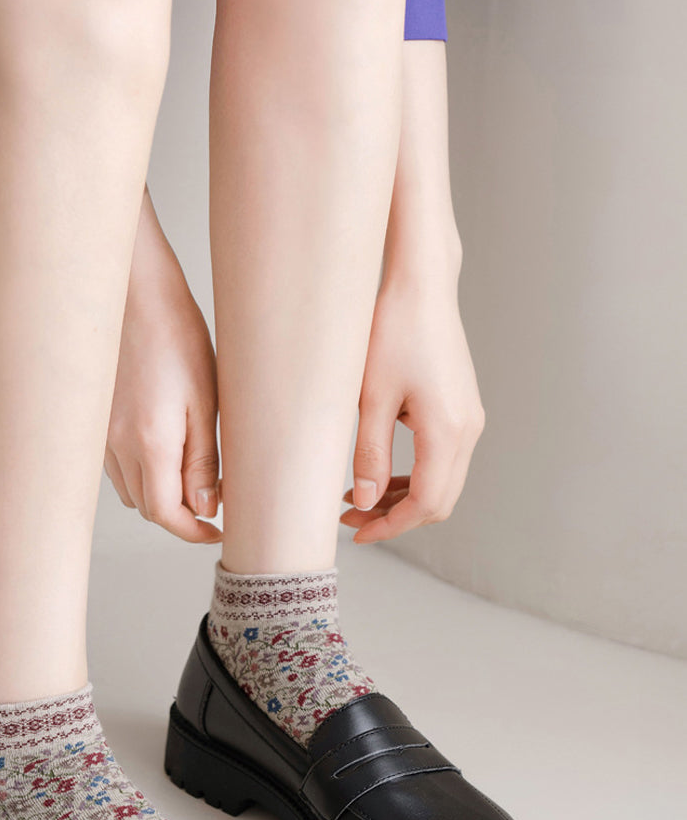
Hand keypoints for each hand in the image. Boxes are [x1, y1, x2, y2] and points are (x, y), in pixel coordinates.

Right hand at [104, 188, 221, 542]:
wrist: (134, 295)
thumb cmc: (176, 338)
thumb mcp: (205, 401)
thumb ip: (203, 460)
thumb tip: (204, 508)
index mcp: (150, 446)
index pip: (167, 515)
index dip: (194, 531)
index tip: (218, 528)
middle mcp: (117, 448)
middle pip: (146, 507)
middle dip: (179, 515)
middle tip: (211, 501)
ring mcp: (100, 436)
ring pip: (128, 489)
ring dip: (158, 494)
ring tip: (188, 475)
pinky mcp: (93, 421)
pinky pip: (114, 466)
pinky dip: (138, 472)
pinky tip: (159, 448)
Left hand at [340, 263, 485, 542]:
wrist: (421, 287)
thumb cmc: (392, 332)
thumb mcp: (371, 397)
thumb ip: (369, 454)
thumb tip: (365, 501)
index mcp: (447, 430)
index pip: (425, 503)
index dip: (390, 525)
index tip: (356, 532)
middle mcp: (468, 429)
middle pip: (439, 501)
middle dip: (396, 516)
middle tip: (350, 515)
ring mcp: (470, 419)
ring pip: (443, 482)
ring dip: (404, 497)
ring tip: (358, 496)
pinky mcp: (463, 409)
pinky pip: (443, 460)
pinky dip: (414, 475)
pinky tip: (379, 472)